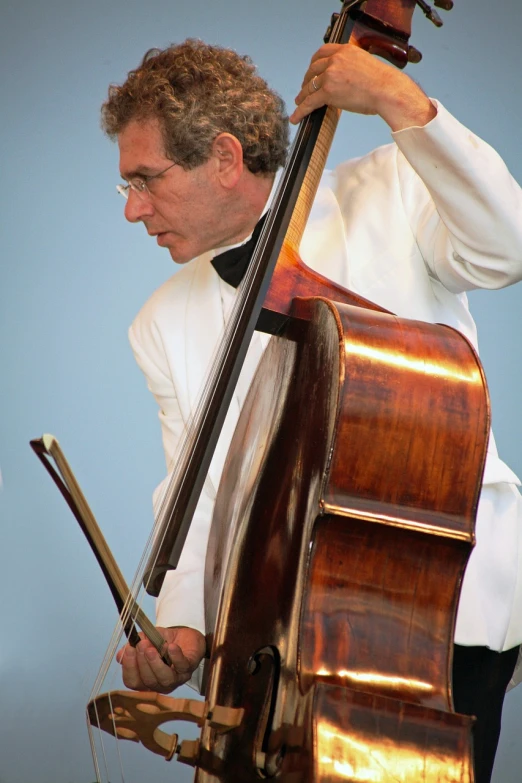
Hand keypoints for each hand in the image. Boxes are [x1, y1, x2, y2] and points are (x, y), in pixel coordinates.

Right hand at [116, 626, 205, 693]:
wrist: (184, 635)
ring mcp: (176, 679)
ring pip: (164, 679)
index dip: (129, 668)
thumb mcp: (145, 639)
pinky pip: (182, 666)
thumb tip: (120, 656)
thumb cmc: (162, 641)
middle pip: (148, 681)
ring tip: (151, 648)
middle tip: (141, 645)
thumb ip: (133, 647)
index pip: (133, 682)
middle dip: (142, 662)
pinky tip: (171, 646)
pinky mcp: (189, 668)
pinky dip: (175, 656)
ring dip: (156, 663)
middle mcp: (160, 684)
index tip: (128, 649)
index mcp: (146, 680)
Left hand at [290, 44, 435, 130]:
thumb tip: (344, 78)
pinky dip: (301, 110)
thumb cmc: (382, 82)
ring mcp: (330, 75)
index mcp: (345, 50)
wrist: (387, 90)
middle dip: (307, 80)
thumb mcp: (365, 64)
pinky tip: (296, 117)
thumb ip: (351, 67)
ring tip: (299, 103)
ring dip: (302, 96)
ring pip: (309, 87)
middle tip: (304, 89)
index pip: (322, 52)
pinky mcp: (328, 91)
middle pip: (313, 69)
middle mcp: (335, 60)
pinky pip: (309, 102)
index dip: (314, 63)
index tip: (311, 70)